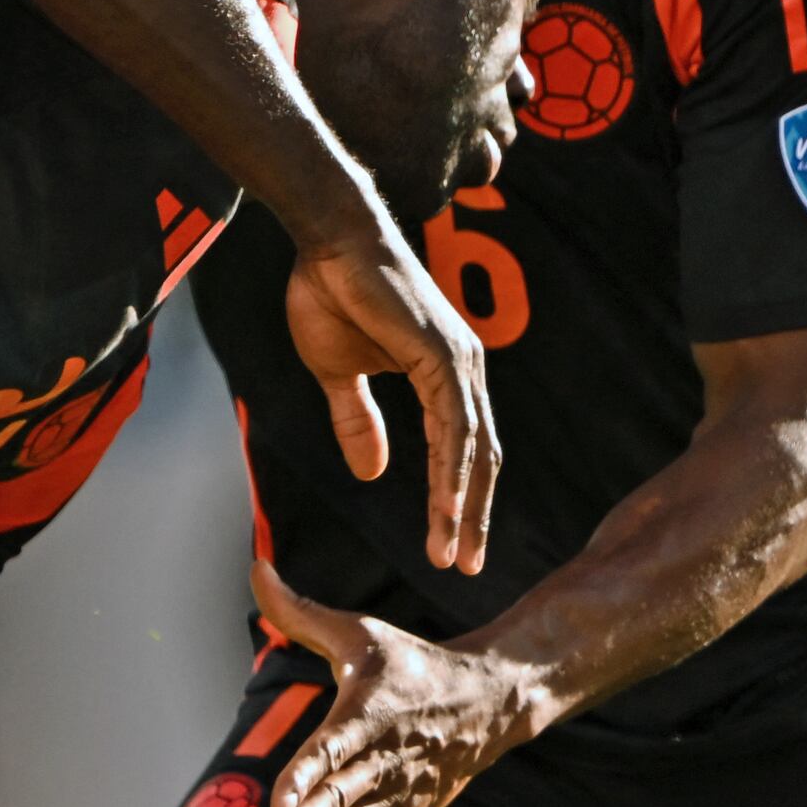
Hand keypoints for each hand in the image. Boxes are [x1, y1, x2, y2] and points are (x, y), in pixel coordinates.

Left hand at [246, 556, 548, 806]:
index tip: (282, 799)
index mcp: (369, 713)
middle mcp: (383, 761)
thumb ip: (298, 610)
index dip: (306, 773)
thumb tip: (253, 566)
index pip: (334, 746)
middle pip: (342, 798)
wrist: (489, 703)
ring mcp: (393, 797)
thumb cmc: (413, 664)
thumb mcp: (359, 632)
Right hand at [278, 197, 497, 573]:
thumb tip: (371, 474)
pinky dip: (452, 473)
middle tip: (467, 566)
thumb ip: (359, 422)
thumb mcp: (340, 375)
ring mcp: (460, 361)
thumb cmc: (331, 292)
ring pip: (472, 450)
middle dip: (474, 518)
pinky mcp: (443, 355)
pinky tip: (448, 510)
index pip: (462, 450)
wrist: (326, 239)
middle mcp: (465, 370)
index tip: (450, 546)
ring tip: (452, 553)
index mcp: (447, 375)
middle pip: (480, 458)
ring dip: (464, 507)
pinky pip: (455, 427)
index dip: (457, 501)